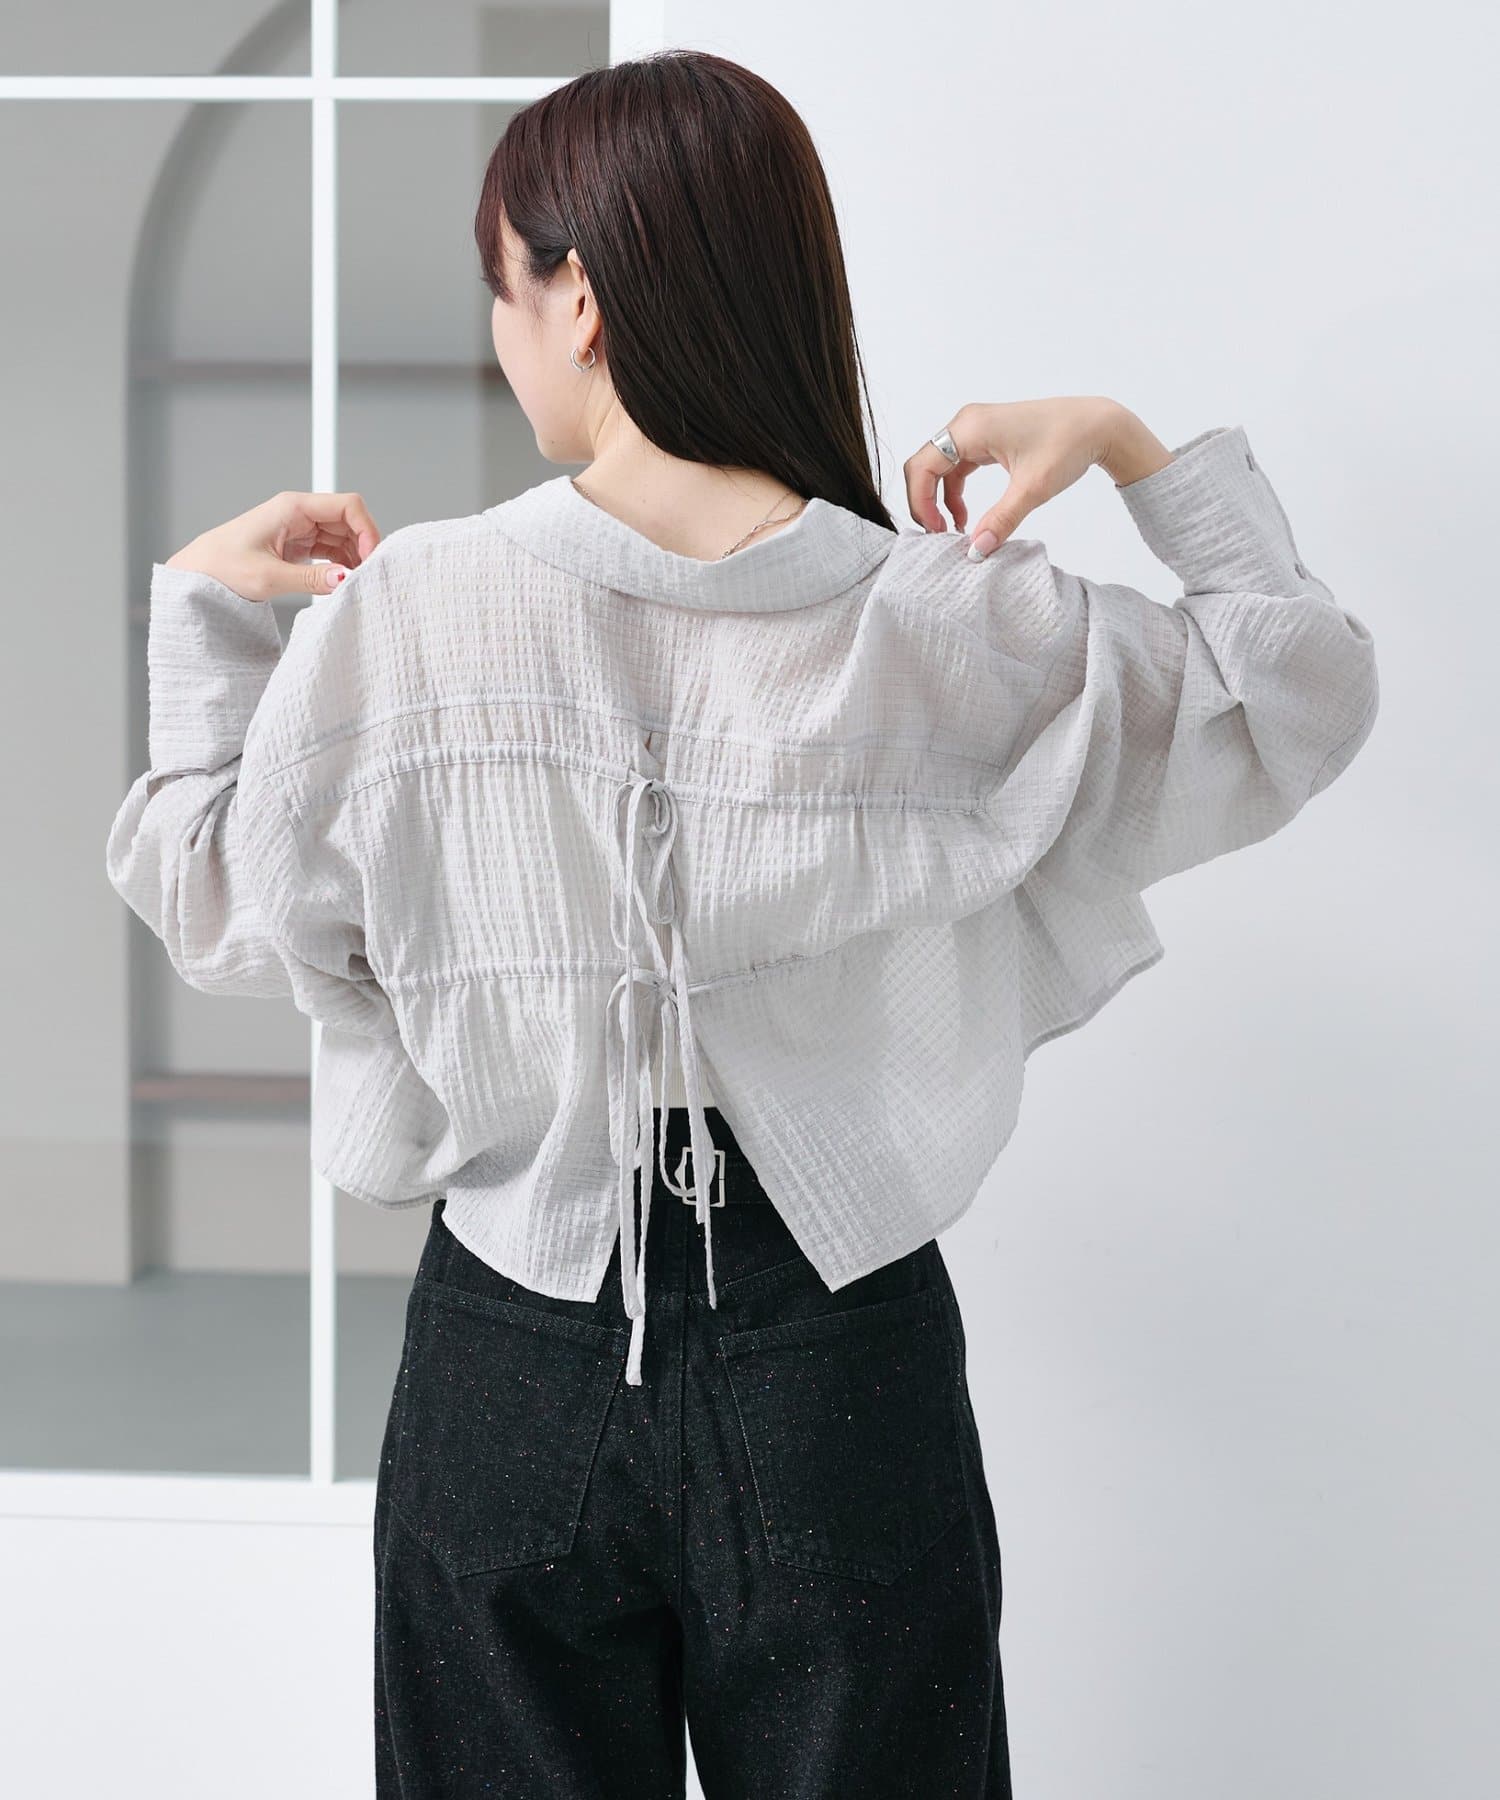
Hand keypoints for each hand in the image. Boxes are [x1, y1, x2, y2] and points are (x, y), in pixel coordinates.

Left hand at [164, 490, 382, 601]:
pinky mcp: (296, 544)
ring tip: (356, 582)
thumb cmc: (222, 567)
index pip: (348, 505)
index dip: (366, 529)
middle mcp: (299, 513)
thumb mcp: (268, 577)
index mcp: (292, 507)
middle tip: (367, 575)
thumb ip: (311, 579)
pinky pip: (330, 549)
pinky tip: (343, 581)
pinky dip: (341, 563)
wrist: (197, 573)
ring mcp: (299, 528)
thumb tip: (346, 579)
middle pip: (349, 520)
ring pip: (342, 535)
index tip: (369, 558)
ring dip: (354, 556)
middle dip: (363, 545)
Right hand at [903, 397, 1169, 559]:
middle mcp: (966, 423)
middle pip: (924, 465)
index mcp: (970, 428)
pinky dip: (955, 491)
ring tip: (953, 530)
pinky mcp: (987, 437)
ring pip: (938, 467)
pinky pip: (957, 465)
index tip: (936, 532)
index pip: (923, 467)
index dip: (920, 503)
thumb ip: (1000, 521)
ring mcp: (975, 428)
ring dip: (939, 499)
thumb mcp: (1032, 489)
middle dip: (925, 502)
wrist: (1098, 425)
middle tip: (938, 535)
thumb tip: (976, 552)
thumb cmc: (1068, 444)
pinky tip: (966, 516)